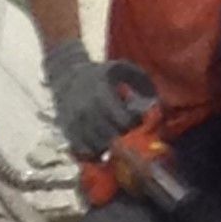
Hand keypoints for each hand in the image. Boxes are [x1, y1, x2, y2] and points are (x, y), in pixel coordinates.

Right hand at [44, 41, 147, 157]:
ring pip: (98, 148)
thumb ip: (141, 81)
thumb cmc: (101, 73)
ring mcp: (76, 124)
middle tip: (125, 125)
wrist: (66, 76)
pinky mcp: (69, 134)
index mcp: (101, 94)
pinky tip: (102, 142)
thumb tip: (154, 101)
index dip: (134, 121)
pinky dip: (96, 152)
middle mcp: (86, 111)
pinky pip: (84, 153)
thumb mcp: (122, 68)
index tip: (135, 114)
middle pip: (112, 137)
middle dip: (123, 133)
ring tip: (114, 132)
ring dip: (111, 145)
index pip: (123, 121)